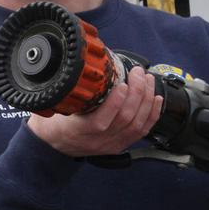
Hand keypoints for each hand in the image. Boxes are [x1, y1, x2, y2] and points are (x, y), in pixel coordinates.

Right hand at [27, 65, 163, 156]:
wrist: (52, 146)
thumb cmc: (52, 122)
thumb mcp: (55, 105)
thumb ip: (70, 90)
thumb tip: (87, 63)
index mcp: (76, 131)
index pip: (100, 121)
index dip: (115, 102)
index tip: (121, 83)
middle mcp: (96, 141)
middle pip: (124, 119)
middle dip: (137, 92)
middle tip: (137, 73)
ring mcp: (110, 145)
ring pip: (136, 125)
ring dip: (146, 100)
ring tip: (147, 80)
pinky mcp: (119, 146)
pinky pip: (141, 132)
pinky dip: (152, 115)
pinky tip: (156, 99)